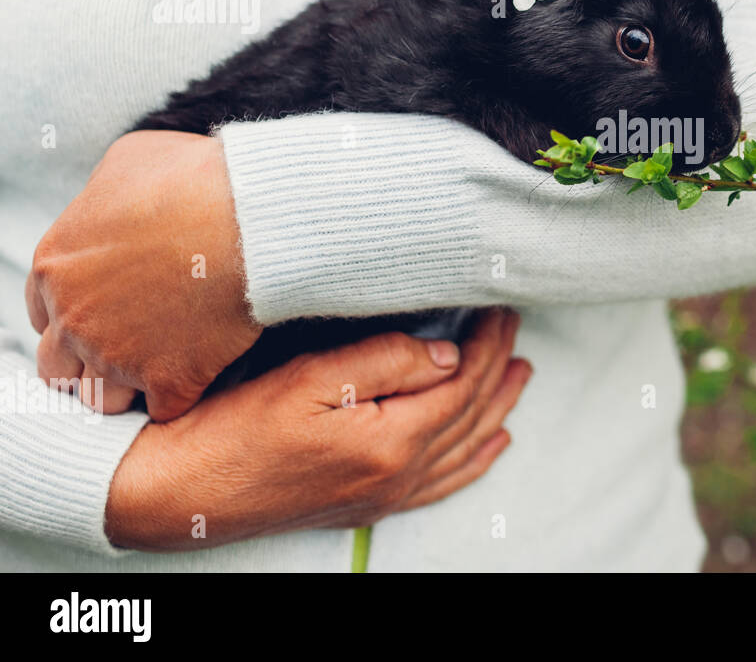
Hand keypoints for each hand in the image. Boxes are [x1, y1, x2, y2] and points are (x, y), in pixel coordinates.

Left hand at [27, 130, 259, 418]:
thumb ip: (104, 194)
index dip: (75, 312)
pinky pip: (163, 409)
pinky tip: (199, 375)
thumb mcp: (129, 159)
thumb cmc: (197, 178)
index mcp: (56, 266)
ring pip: (102, 399)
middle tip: (129, 347)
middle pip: (59, 367)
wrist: (251, 217)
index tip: (106, 310)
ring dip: (127, 387)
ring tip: (161, 368)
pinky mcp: (169, 379)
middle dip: (88, 360)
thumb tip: (117, 204)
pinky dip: (180, 395)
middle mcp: (75, 317)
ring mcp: (118, 355)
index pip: (42, 312)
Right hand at [105, 309, 529, 550]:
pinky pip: (440, 485)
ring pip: (463, 451)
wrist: (178, 493)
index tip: (501, 307)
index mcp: (390, 443)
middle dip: (498, 368)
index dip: (488, 343)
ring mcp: (382, 497)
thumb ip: (385, 361)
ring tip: (520, 376)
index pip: (462, 384)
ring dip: (496, 410)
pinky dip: (473, 460)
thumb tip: (448, 354)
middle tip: (514, 328)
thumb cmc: (231, 430)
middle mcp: (396, 478)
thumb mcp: (307, 378)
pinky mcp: (364, 506)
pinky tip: (490, 444)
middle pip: (469, 416)